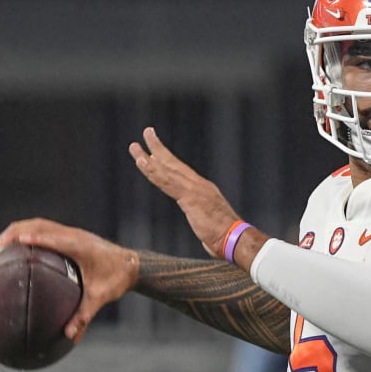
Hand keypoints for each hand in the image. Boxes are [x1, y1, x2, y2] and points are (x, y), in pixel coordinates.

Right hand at [0, 218, 138, 342]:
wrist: (132, 265)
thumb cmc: (117, 280)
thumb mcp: (100, 298)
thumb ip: (84, 316)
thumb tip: (69, 337)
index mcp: (80, 247)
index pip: (54, 238)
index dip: (34, 238)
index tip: (14, 242)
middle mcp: (75, 235)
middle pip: (41, 225)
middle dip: (18, 230)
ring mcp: (74, 233)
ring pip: (43, 224)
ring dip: (22, 228)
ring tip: (2, 242)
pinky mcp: (74, 235)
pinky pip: (48, 229)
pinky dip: (32, 232)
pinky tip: (21, 246)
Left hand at [128, 127, 240, 256]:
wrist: (235, 239)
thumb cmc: (225, 238)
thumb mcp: (211, 226)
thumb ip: (204, 222)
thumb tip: (206, 231)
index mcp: (204, 190)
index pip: (181, 172)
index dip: (168, 160)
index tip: (156, 150)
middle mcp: (199, 185)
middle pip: (173, 164)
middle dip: (158, 148)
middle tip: (146, 133)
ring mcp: (194, 189)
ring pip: (167, 170)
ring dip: (148, 158)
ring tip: (135, 147)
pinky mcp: (190, 197)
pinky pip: (166, 182)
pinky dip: (153, 171)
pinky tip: (143, 162)